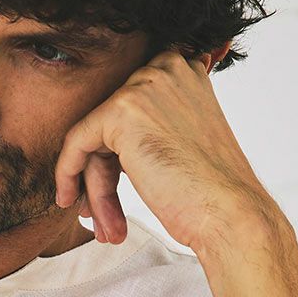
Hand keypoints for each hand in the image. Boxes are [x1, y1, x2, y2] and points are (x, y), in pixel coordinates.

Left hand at [52, 47, 274, 253]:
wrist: (228, 211)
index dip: (117, 152)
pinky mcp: (121, 112)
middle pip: (110, 125)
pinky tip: (69, 200)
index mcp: (184, 70)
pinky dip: (69, 172)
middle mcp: (165, 68)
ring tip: (107, 228)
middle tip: (105, 216)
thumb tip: (115, 137)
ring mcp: (143, 87)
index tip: (113, 184)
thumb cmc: (210, 188)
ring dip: (97, 189)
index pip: (129, 108)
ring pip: (95, 140)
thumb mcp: (185, 138)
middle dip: (104, 175)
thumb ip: (154, 123)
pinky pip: (77, 142)